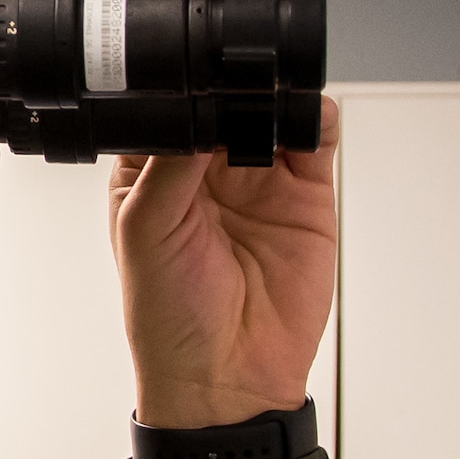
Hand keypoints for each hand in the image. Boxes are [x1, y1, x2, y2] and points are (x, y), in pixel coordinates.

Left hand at [108, 97, 339, 428]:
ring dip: (273, 95)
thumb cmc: (169, 320)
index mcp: (152, 172)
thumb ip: (169, 167)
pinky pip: (313, 139)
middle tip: (235, 83)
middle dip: (230, 86)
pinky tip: (306, 116)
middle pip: (223, 100)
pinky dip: (315, 118)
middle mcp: (206, 169)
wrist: (228, 379)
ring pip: (269, 110)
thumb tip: (197, 113)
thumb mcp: (144, 233)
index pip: (166, 108)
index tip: (188, 79)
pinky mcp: (305, 194)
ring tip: (270, 99)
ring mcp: (258, 179)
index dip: (177, 90)